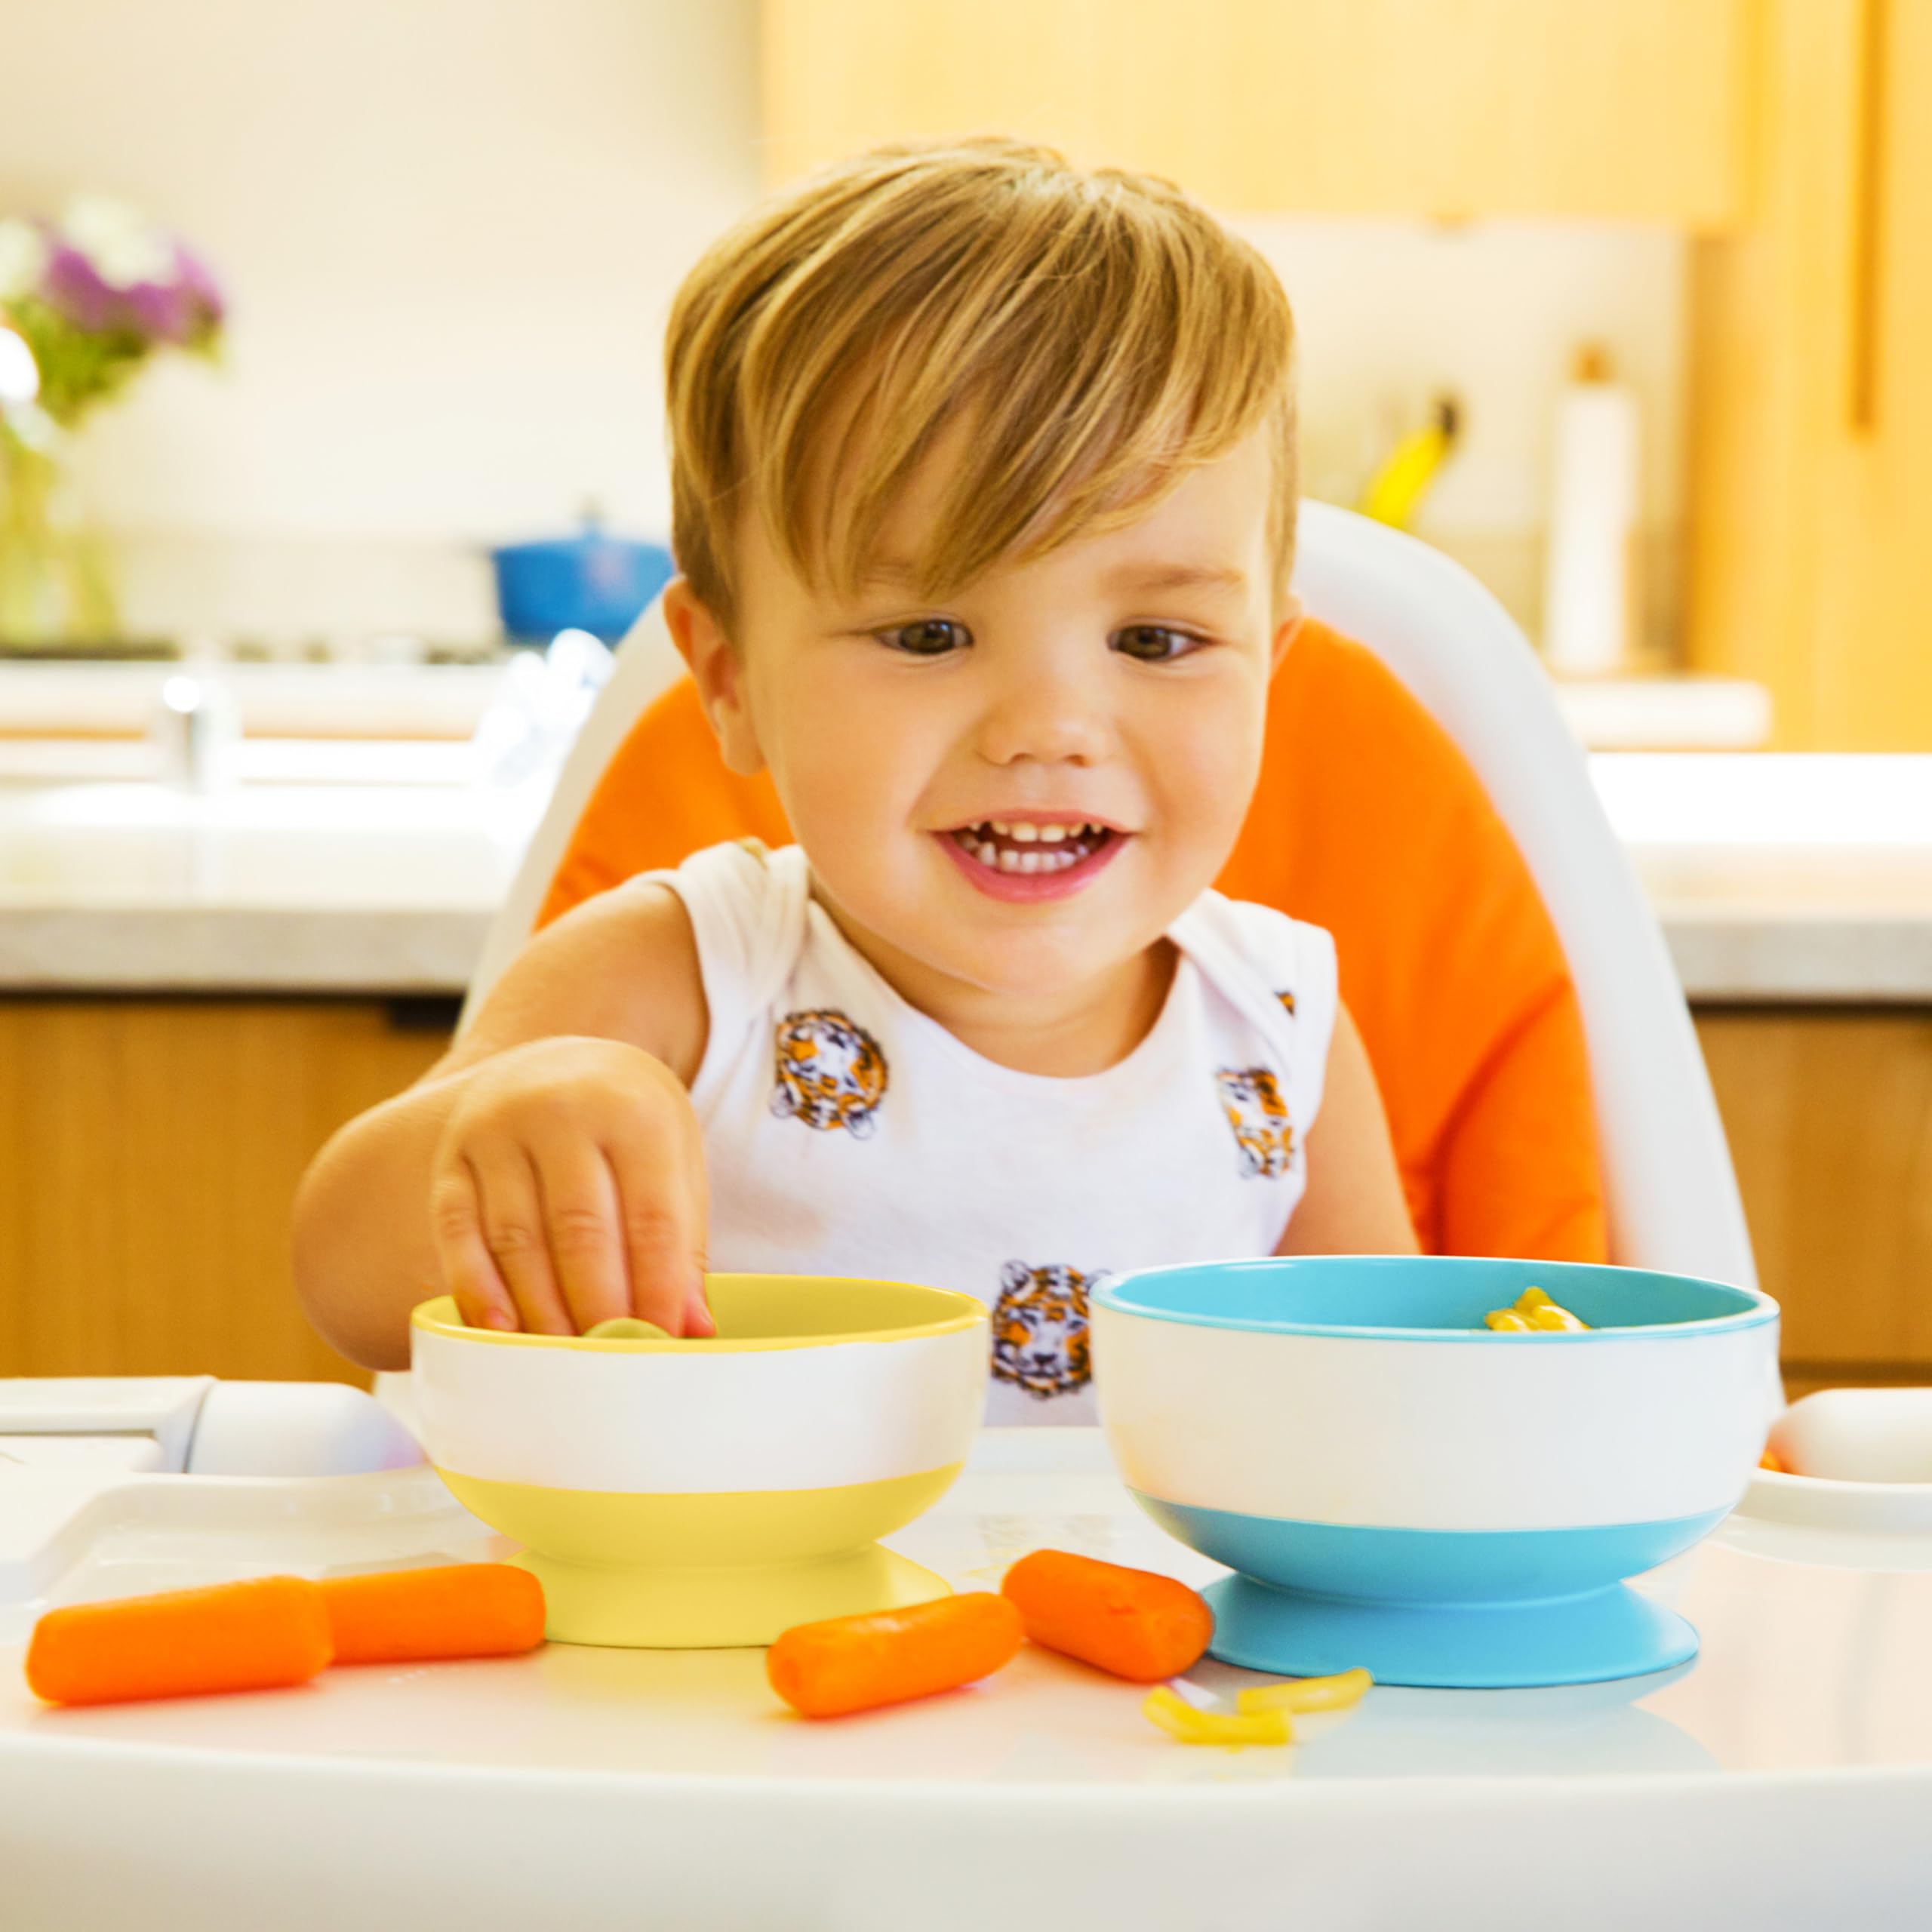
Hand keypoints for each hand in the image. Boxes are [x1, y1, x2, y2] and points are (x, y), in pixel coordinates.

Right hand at [427, 1037, 713, 1337]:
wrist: (562, 1061)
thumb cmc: (631, 1126)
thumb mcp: (674, 1160)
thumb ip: (683, 1241)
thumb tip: (692, 1328)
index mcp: (632, 1110)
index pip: (650, 1215)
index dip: (658, 1288)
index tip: (665, 1343)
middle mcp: (561, 1111)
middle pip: (580, 1231)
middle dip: (600, 1309)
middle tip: (614, 1365)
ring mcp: (498, 1130)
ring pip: (517, 1240)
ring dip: (542, 1311)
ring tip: (566, 1361)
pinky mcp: (453, 1156)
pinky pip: (459, 1233)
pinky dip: (477, 1290)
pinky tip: (501, 1332)